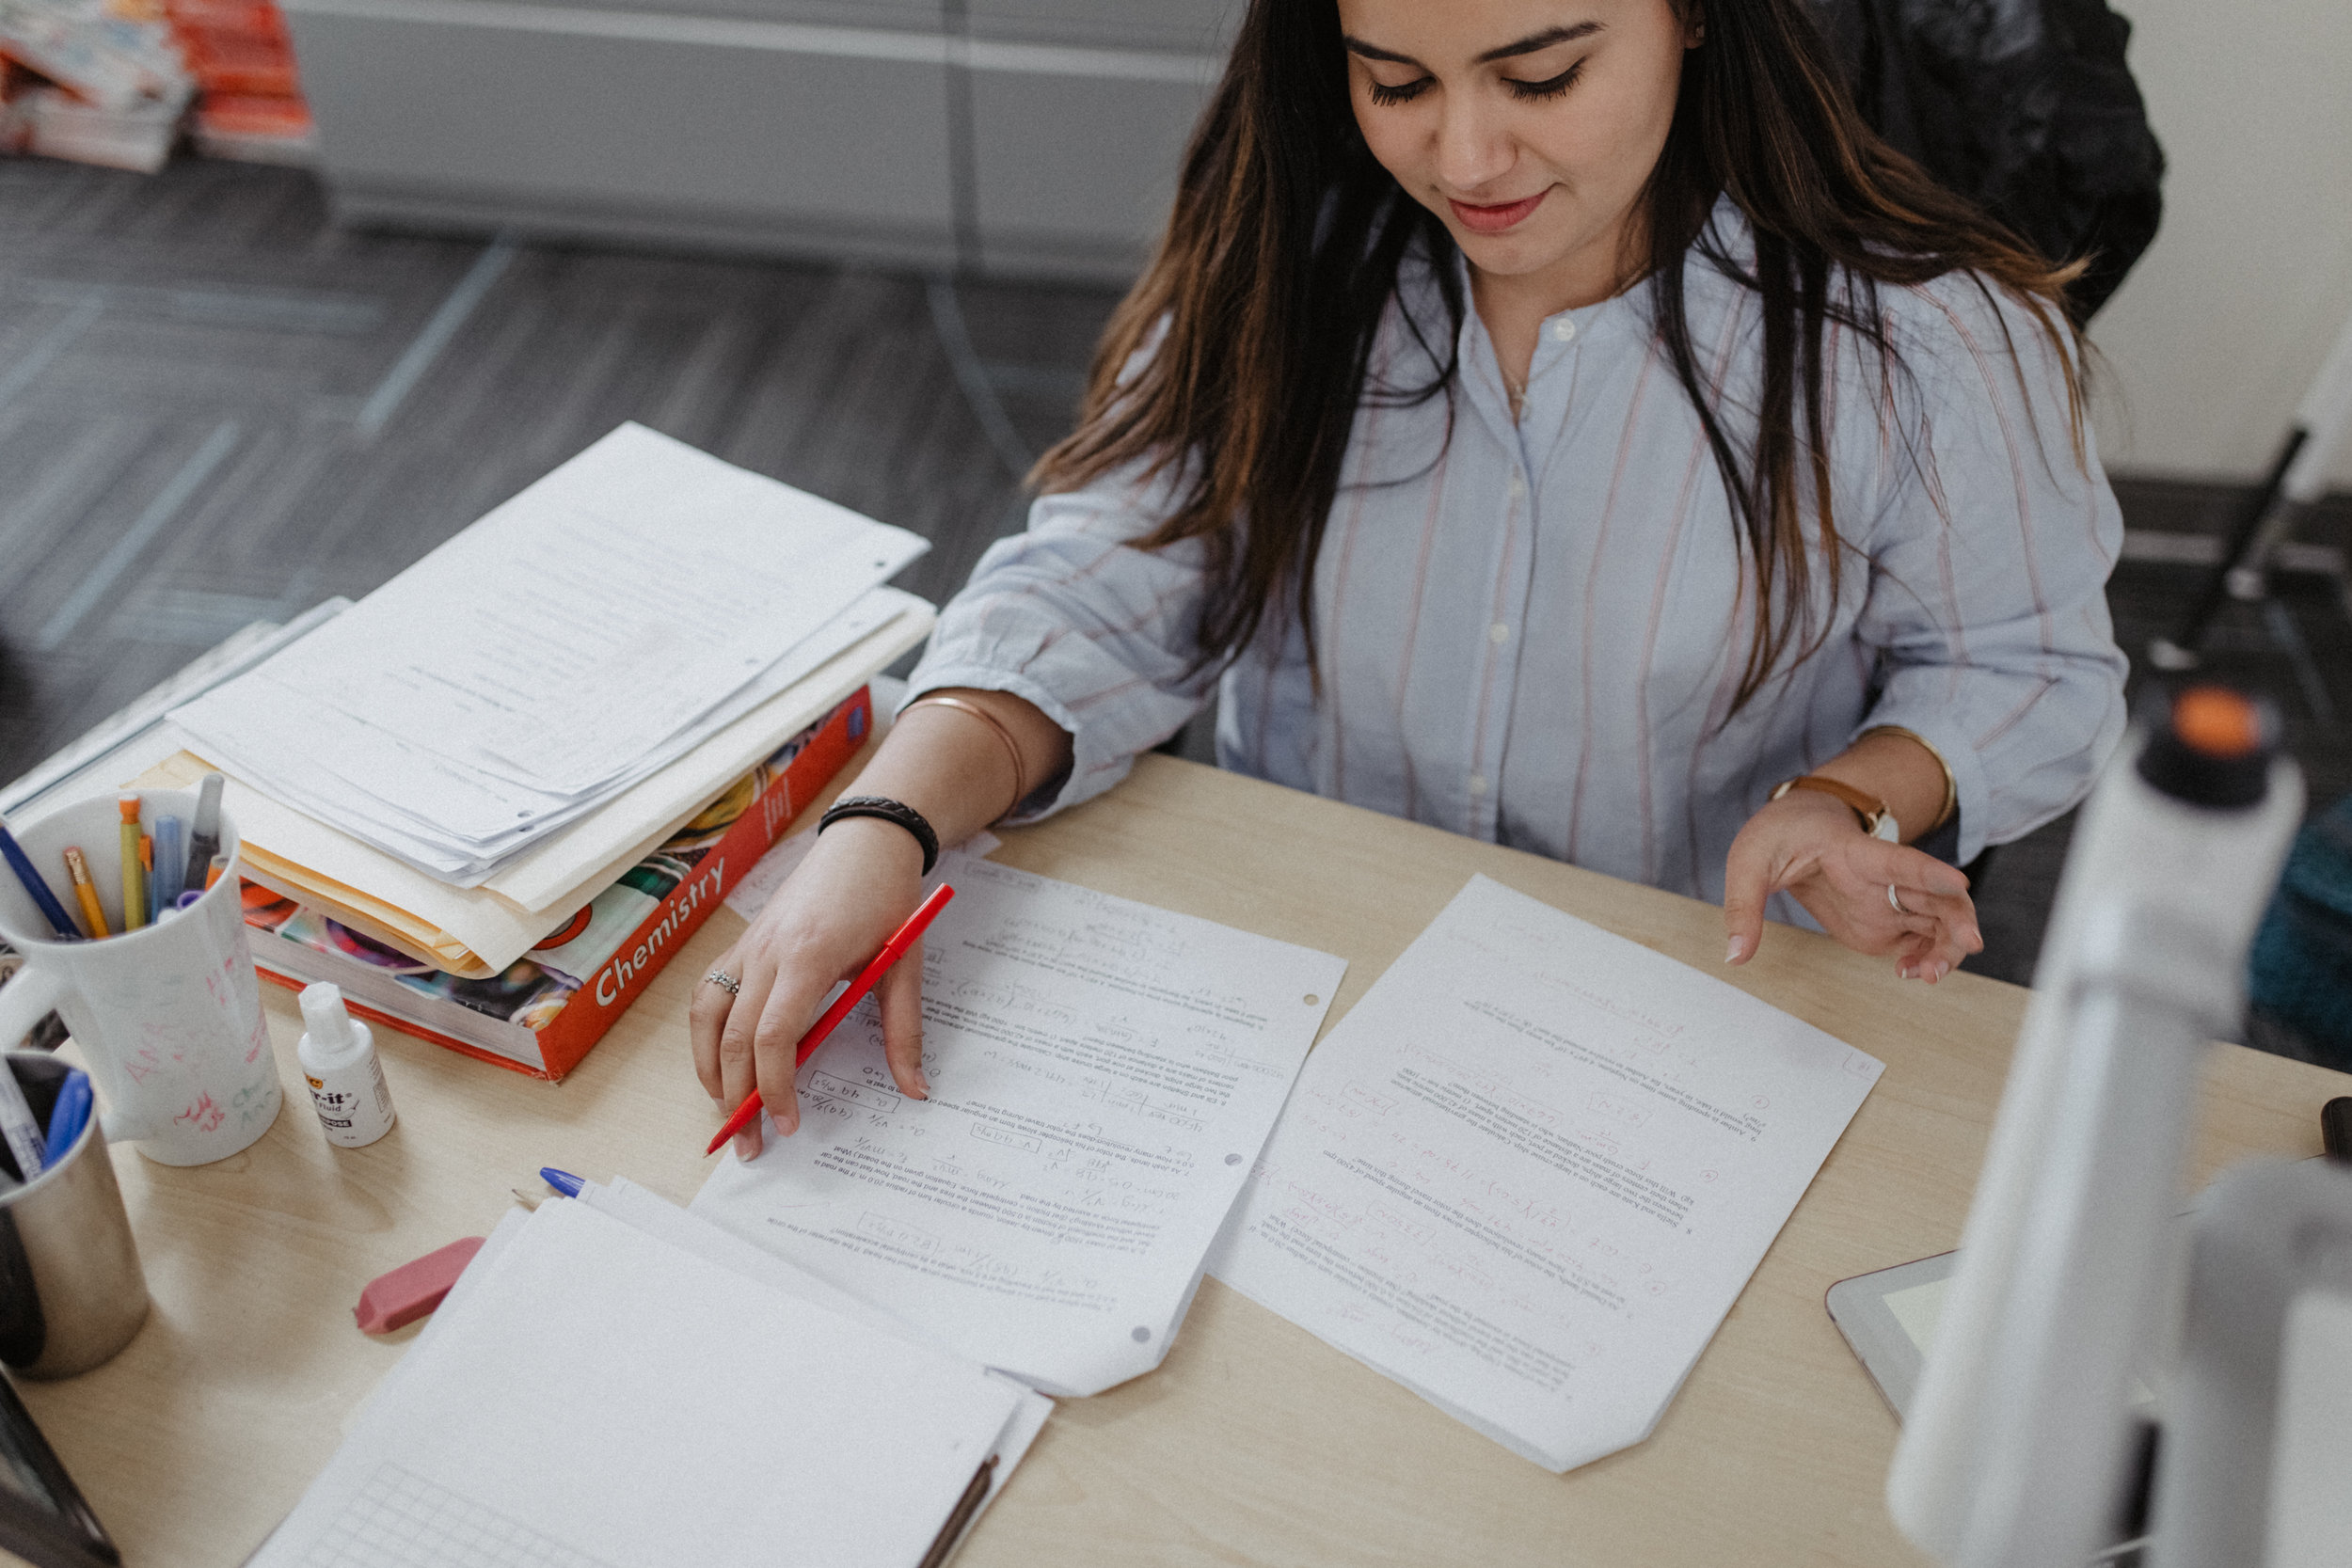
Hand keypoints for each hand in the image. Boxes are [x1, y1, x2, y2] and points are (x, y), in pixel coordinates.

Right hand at [688, 818, 931, 1159]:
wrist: (866, 840)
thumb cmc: (887, 897)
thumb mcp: (905, 963)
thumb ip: (905, 1030)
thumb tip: (915, 1089)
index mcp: (809, 955)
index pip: (774, 1036)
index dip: (775, 1087)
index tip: (789, 1123)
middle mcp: (767, 951)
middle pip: (734, 1036)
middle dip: (737, 1098)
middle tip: (749, 1145)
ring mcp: (748, 944)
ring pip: (707, 1015)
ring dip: (709, 1069)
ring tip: (725, 1110)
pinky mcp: (742, 941)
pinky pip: (707, 992)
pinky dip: (705, 1034)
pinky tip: (718, 1062)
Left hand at [1721, 790, 1981, 981]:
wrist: (1797, 823)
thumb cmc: (1780, 832)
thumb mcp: (1748, 861)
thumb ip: (1743, 908)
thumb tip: (1735, 957)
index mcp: (1856, 853)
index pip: (1900, 861)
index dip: (1931, 872)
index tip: (1960, 885)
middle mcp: (1885, 878)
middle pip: (1938, 898)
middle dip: (1955, 928)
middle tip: (1944, 963)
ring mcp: (1889, 901)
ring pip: (1938, 923)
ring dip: (1943, 951)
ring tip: (1923, 977)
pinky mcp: (1886, 921)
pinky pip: (1921, 941)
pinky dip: (1924, 959)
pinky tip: (1910, 973)